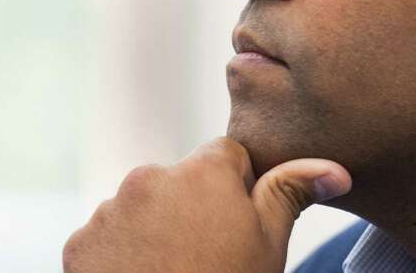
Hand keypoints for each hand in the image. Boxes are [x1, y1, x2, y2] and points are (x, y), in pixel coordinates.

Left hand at [62, 137, 351, 272]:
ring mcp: (110, 208)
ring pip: (144, 207)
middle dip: (193, 207)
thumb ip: (292, 192)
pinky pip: (109, 235)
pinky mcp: (80, 241)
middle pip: (182, 181)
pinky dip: (122, 253)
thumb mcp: (269, 245)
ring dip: (156, 229)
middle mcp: (152, 176)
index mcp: (204, 170)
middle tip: (207, 256)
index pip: (227, 155)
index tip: (238, 224)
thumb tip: (335, 169)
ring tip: (173, 272)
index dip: (237, 189)